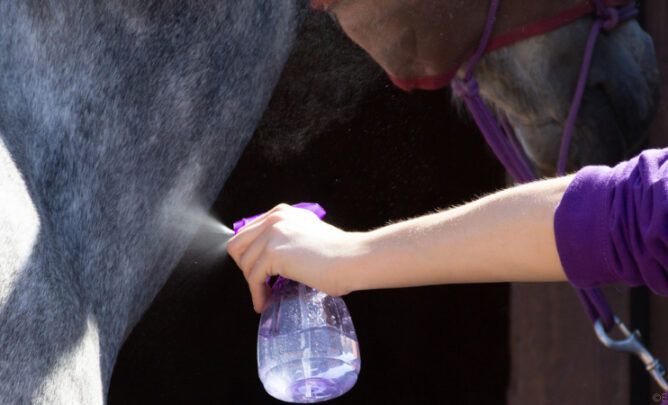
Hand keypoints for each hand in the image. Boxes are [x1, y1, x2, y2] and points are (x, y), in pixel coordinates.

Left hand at [227, 204, 362, 312]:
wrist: (353, 259)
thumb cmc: (339, 254)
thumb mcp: (307, 234)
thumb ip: (287, 238)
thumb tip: (268, 258)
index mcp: (281, 213)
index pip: (247, 233)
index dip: (250, 256)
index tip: (258, 273)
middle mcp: (274, 219)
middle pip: (237, 245)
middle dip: (245, 268)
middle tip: (259, 283)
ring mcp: (273, 234)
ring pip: (244, 264)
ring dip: (252, 284)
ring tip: (265, 296)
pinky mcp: (274, 253)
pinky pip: (254, 279)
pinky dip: (257, 294)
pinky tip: (265, 302)